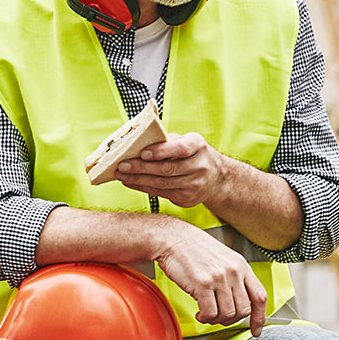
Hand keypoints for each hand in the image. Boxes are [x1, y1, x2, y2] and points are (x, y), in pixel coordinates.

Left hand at [116, 132, 232, 207]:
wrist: (216, 178)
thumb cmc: (193, 154)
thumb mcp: (186, 141)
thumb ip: (166, 141)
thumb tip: (137, 141)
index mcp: (198, 146)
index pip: (180, 149)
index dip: (160, 151)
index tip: (143, 153)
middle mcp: (199, 166)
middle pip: (167, 169)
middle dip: (141, 168)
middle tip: (122, 165)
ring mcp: (194, 185)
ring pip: (161, 184)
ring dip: (138, 180)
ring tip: (121, 175)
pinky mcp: (187, 198)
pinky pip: (161, 193)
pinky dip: (143, 188)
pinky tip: (131, 183)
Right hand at [154, 221, 266, 335]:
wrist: (173, 238)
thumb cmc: (194, 248)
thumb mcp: (223, 258)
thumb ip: (234, 277)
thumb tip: (238, 300)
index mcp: (241, 265)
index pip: (260, 296)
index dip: (259, 318)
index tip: (256, 329)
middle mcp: (233, 271)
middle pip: (244, 310)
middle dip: (231, 320)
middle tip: (220, 318)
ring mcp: (219, 278)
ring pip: (228, 314)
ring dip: (216, 320)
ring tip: (207, 314)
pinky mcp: (203, 284)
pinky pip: (210, 313)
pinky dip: (205, 318)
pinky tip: (199, 313)